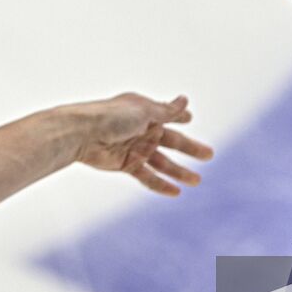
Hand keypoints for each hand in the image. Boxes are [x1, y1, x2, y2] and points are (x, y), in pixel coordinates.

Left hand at [73, 93, 214, 195]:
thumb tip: (185, 100)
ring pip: (162, 162)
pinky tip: (175, 192)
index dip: (180, 116)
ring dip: (179, 171)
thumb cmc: (112, 117)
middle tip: (209, 155)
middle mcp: (142, 129)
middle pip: (171, 141)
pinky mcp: (126, 164)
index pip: (168, 114)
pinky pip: (148, 176)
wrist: (82, 134)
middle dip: (190, 148)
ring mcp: (135, 148)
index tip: (190, 118)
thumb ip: (167, 111)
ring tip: (197, 181)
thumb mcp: (144, 111)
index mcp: (146, 111)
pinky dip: (161, 185)